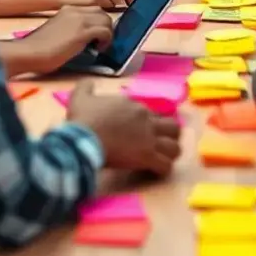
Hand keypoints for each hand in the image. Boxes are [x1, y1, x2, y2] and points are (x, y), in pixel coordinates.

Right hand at [3, 6, 113, 77]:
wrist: (29, 52)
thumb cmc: (37, 47)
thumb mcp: (57, 31)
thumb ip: (70, 29)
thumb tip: (84, 38)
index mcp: (67, 9)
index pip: (92, 10)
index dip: (98, 22)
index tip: (96, 36)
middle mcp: (75, 10)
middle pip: (102, 12)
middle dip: (105, 26)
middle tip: (101, 41)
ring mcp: (79, 19)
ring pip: (106, 20)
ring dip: (107, 33)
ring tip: (100, 45)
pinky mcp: (83, 32)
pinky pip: (105, 31)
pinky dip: (106, 40)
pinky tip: (98, 49)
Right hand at [67, 81, 182, 176]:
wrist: (84, 138)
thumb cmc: (83, 119)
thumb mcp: (81, 97)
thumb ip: (86, 87)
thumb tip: (90, 83)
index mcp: (134, 106)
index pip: (153, 113)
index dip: (149, 123)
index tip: (139, 131)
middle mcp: (146, 120)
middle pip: (173, 126)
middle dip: (170, 136)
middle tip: (161, 143)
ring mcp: (149, 138)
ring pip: (175, 146)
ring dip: (170, 153)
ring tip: (162, 159)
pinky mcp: (147, 156)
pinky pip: (165, 165)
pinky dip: (163, 170)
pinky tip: (156, 172)